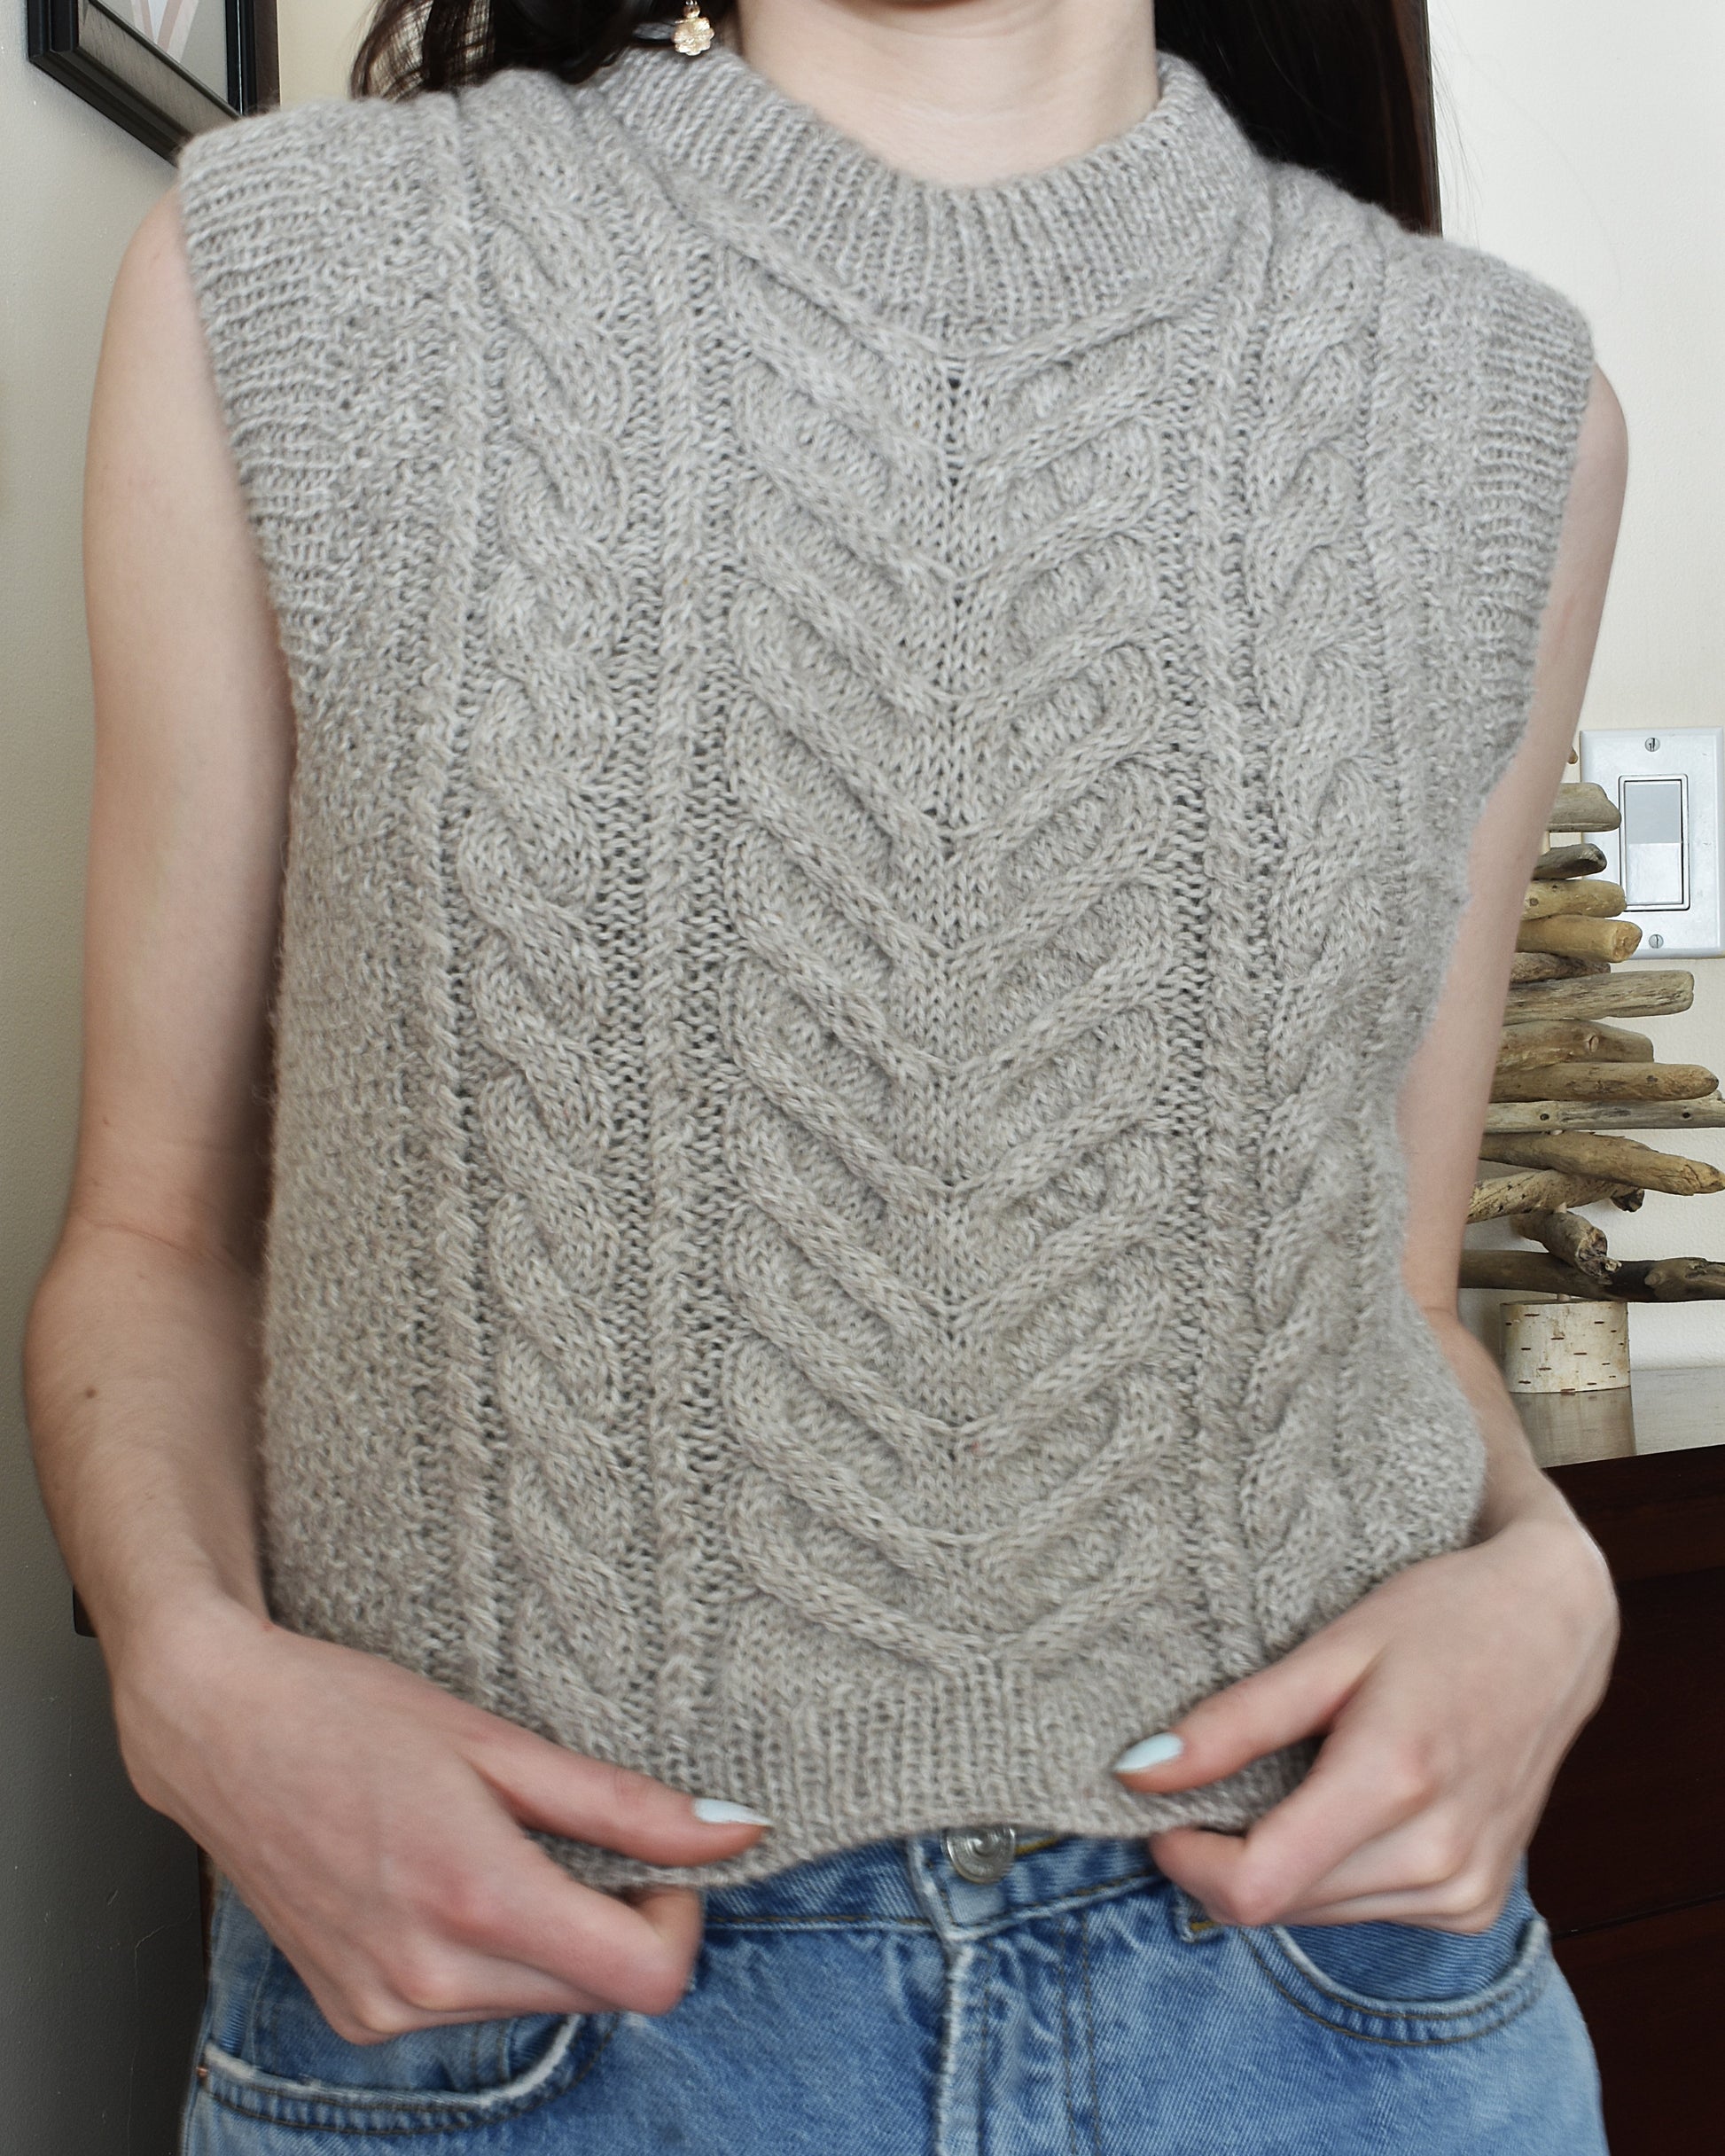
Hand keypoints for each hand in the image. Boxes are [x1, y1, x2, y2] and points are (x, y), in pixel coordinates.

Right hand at [111, 1596, 767, 2042]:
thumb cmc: (352, 1715)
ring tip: (506, 1849)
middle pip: (596, 1993)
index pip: (644, 1980)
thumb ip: (627, 1804)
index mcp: (476, 1900)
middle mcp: (427, 1977)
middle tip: (589, 1842)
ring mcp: (383, 2008)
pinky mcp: (356, 2016)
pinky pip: (469, 2007)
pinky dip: (491, 1957)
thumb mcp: (503, 1744)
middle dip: (621, 1925)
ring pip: (537, 2003)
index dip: (680, 1922)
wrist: (220, 1730)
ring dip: (554, 1942)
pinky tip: (452, 1883)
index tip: (666, 1865)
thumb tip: (737, 1831)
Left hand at [1112, 1515, 1618, 1930]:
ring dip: (1276, 1867)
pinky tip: (1338, 1807)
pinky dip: (1328, 1872)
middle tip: (1211, 1784)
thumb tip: (1136, 1774)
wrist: (1552, 1628)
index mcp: (1394, 1783)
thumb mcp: (1330, 1650)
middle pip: (1279, 1905)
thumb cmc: (1441, 1619)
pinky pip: (1366, 1910)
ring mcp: (1465, 1891)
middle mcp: (1438, 1857)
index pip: (1257, 1886)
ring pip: (1316, 1915)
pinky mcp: (1475, 1905)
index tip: (1159, 1811)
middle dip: (1223, 1857)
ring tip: (1280, 1783)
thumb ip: (1235, 1721)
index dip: (1187, 1859)